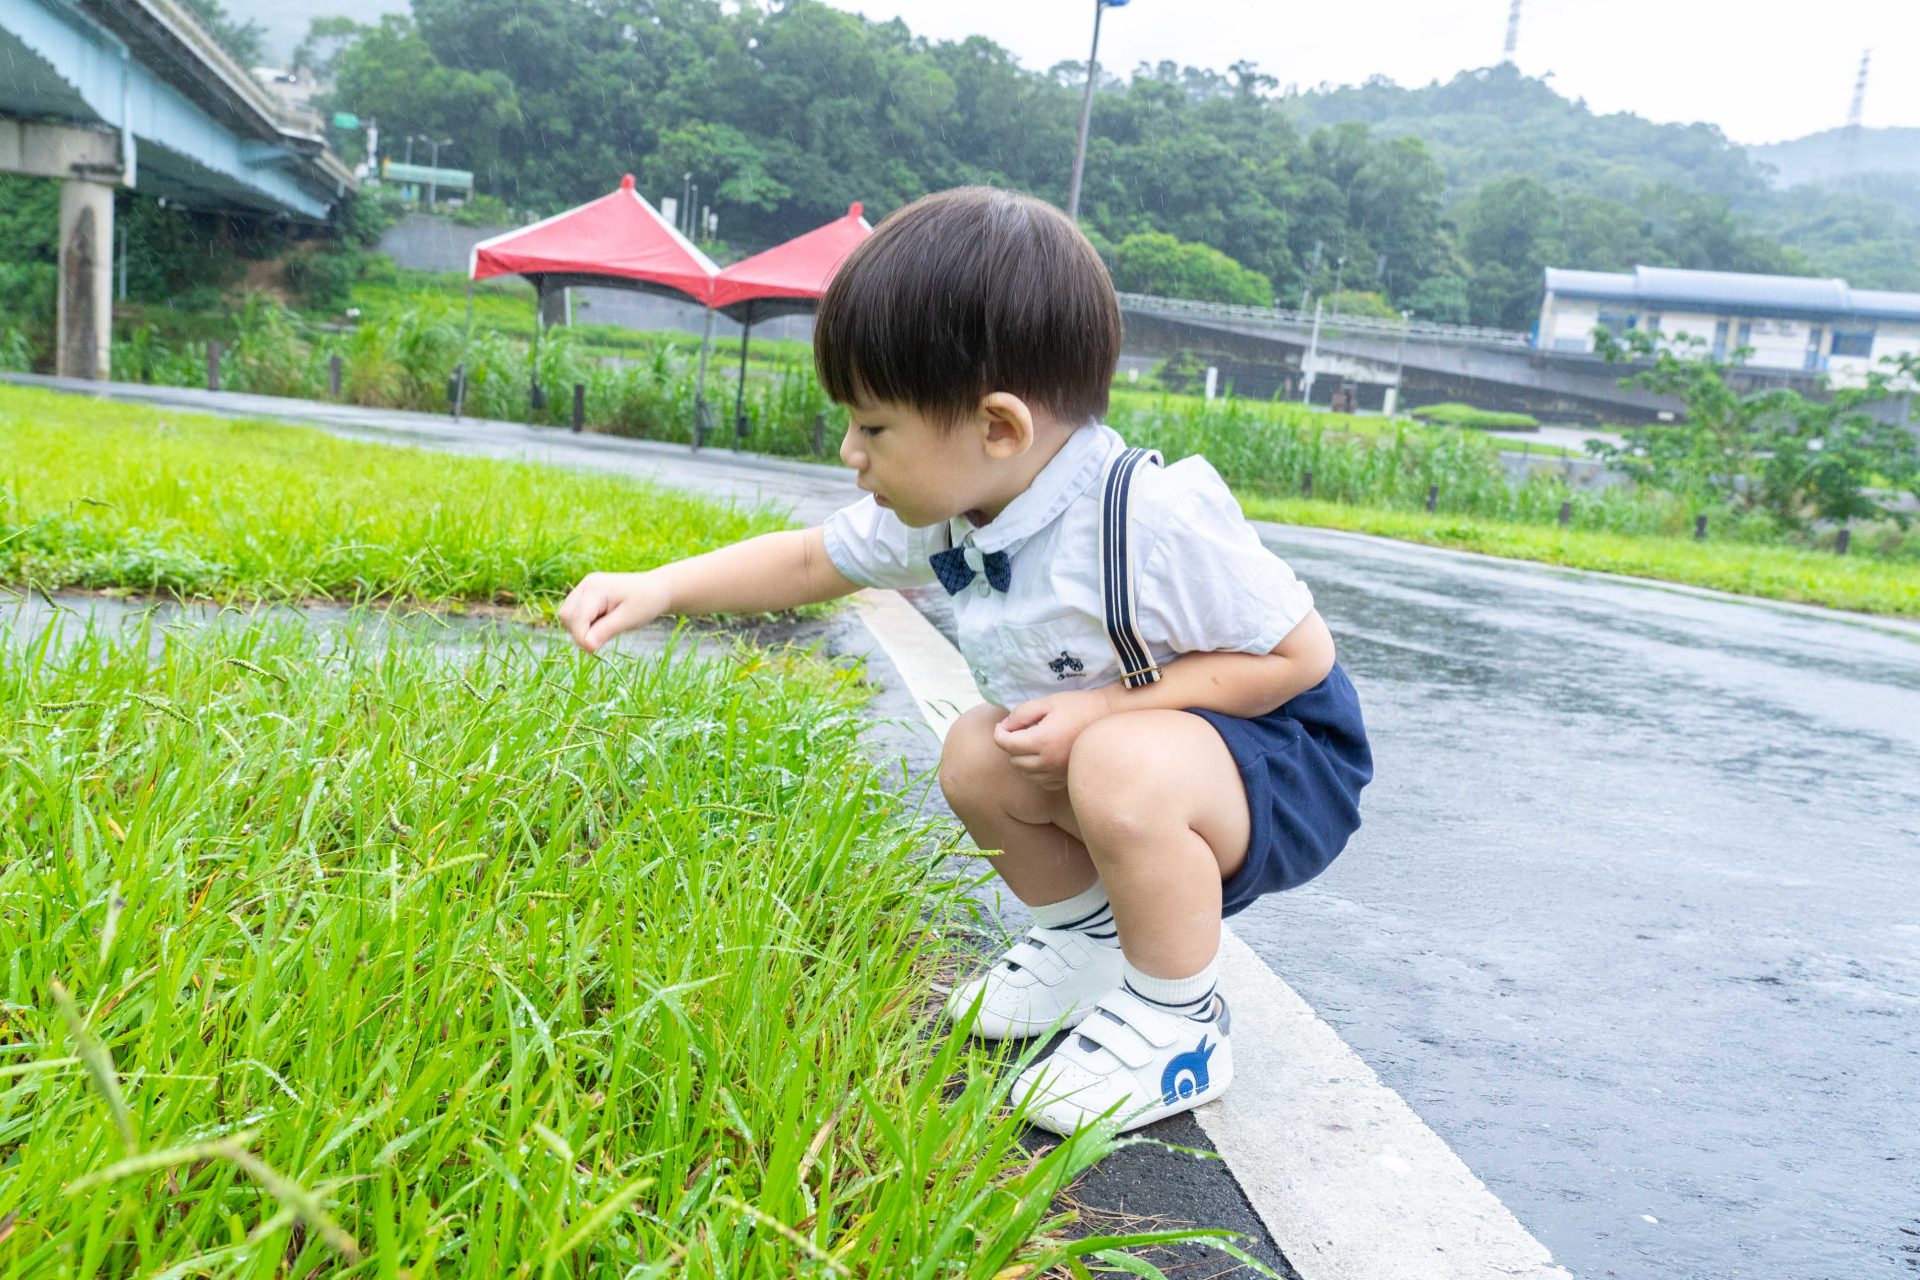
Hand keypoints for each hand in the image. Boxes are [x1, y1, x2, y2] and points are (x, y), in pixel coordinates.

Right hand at [556, 571, 669, 652]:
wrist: (656, 589)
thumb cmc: (646, 603)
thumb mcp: (628, 619)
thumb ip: (606, 631)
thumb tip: (587, 645)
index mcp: (595, 589)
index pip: (576, 618)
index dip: (582, 638)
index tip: (594, 651)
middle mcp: (586, 585)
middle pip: (566, 616)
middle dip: (579, 632)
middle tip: (603, 638)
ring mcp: (584, 587)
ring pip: (566, 614)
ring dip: (580, 628)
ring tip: (604, 628)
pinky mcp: (586, 593)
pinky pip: (574, 612)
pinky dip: (584, 623)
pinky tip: (602, 623)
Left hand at [991, 686, 1120, 790]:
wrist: (1109, 718)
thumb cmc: (1078, 706)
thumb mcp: (1047, 702)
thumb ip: (1021, 713)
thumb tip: (1005, 726)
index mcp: (1042, 740)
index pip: (1005, 744)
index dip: (999, 732)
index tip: (1004, 724)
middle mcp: (1048, 761)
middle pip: (1014, 760)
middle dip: (1012, 745)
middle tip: (1022, 730)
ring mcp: (1058, 773)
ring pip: (1026, 773)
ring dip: (1023, 759)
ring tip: (1034, 742)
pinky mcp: (1066, 778)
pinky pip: (1041, 781)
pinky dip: (1037, 771)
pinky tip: (1045, 756)